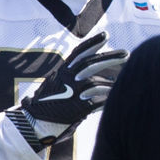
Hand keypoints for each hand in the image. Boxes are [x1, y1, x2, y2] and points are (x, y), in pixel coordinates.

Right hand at [7, 32, 127, 149]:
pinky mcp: (75, 109)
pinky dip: (107, 100)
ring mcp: (71, 94)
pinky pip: (97, 102)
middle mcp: (66, 80)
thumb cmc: (46, 105)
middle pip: (91, 64)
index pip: (78, 53)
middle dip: (110, 57)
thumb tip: (89, 71)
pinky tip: (116, 99)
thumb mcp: (55, 84)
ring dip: (112, 82)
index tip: (106, 34)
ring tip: (124, 80)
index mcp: (62, 72)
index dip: (92, 43)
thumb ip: (70, 76)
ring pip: (96, 83)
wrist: (32, 124)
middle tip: (127, 53)